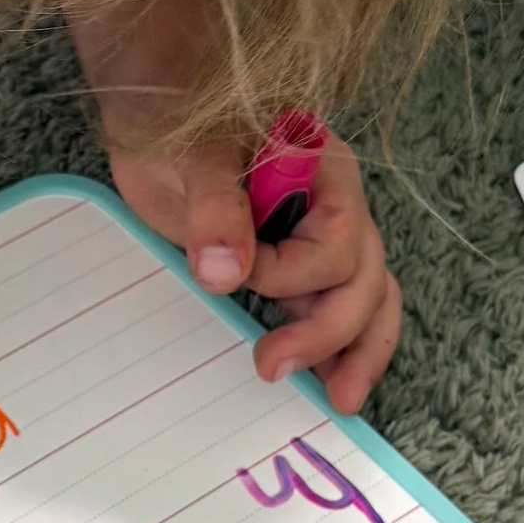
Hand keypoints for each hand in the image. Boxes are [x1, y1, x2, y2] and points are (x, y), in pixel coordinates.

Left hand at [105, 131, 400, 414]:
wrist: (156, 122)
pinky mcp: (299, 268)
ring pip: (367, 298)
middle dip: (325, 330)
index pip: (335, 238)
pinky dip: (340, 348)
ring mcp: (320, 238)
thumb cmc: (178, 122)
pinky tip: (333, 383)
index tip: (234, 276)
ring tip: (340, 400)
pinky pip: (340, 307)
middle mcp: (335, 204)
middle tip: (272, 367)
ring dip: (355, 351)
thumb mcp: (192, 154)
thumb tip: (224, 272)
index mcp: (323, 166)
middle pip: (362, 277)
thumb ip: (213, 205)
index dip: (290, 271)